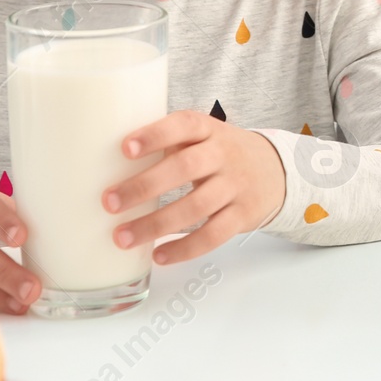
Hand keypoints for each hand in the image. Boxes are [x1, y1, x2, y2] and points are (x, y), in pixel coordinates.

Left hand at [103, 110, 285, 264]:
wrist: (275, 170)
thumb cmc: (221, 153)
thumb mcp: (202, 137)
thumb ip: (167, 143)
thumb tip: (104, 162)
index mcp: (208, 130)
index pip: (184, 125)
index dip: (156, 135)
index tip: (125, 148)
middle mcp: (224, 155)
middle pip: (186, 168)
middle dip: (144, 186)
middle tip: (108, 202)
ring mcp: (236, 186)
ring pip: (196, 207)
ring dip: (156, 224)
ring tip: (122, 237)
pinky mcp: (243, 215)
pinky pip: (213, 235)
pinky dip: (185, 248)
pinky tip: (158, 255)